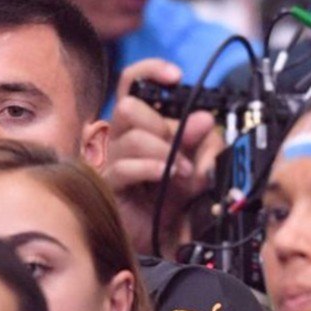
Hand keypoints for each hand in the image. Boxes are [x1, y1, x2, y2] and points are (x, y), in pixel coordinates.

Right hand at [103, 59, 224, 256]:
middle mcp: (116, 137)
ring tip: (184, 172)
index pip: (131, 84)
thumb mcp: (194, 166)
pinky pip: (127, 166)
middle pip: (129, 107)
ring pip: (133, 136)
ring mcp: (107, 160)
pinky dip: (155, 169)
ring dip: (167, 153)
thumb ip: (200, 142)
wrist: (158, 238)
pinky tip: (171, 177)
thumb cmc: (168, 198)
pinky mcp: (106, 185)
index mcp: (136, 125)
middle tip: (182, 150)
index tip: (176, 76)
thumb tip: (204, 119)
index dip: (150, 72)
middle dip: (162, 126)